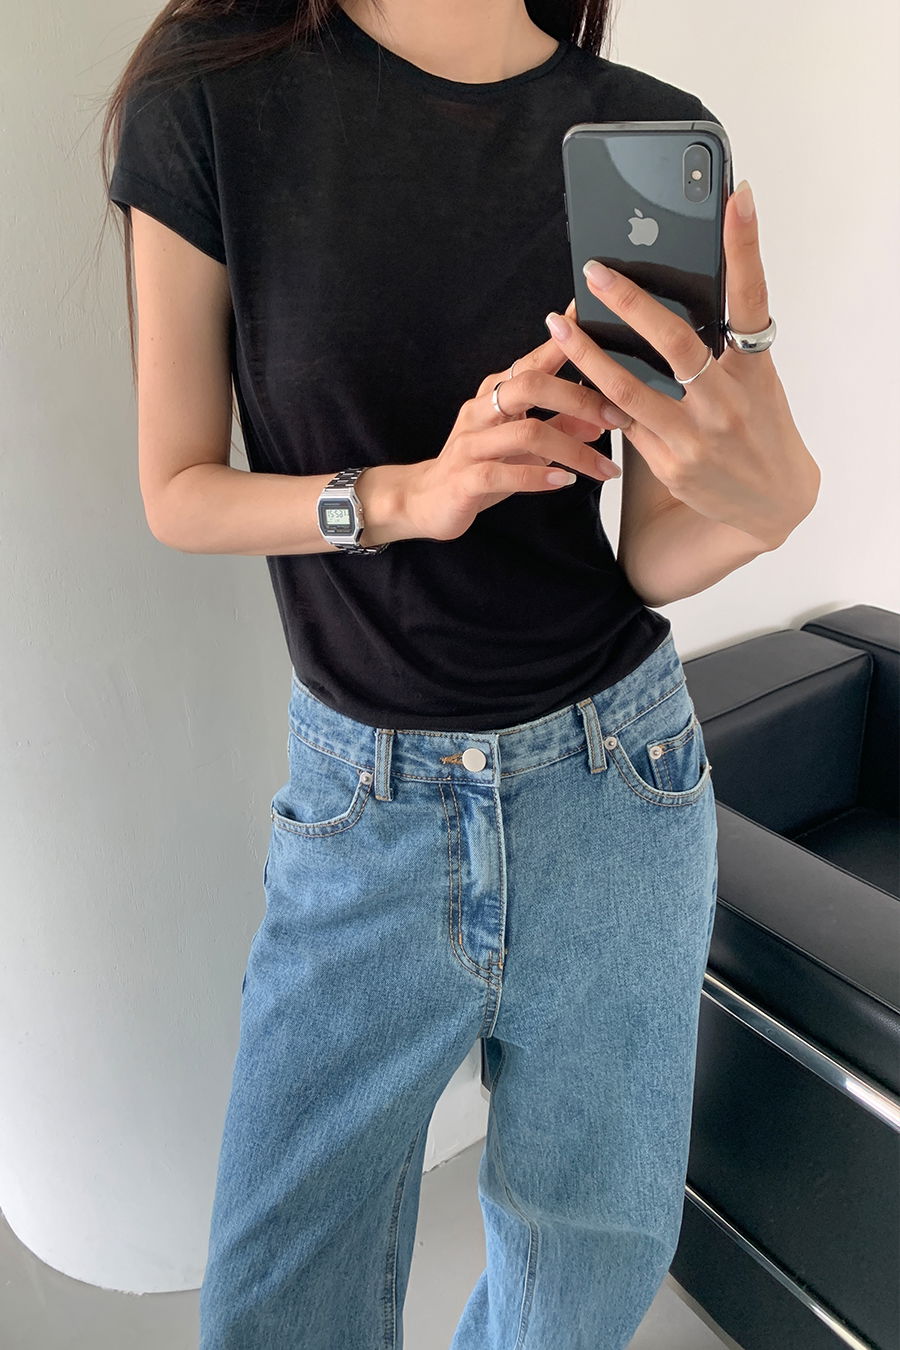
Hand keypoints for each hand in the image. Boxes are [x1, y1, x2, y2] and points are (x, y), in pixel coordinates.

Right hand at [406, 299, 630, 541]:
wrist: (429, 501)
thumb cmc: (482, 466)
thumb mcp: (526, 445)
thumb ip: (561, 427)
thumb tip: (603, 418)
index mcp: (497, 393)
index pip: (535, 359)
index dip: (566, 339)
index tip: (595, 317)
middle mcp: (482, 410)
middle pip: (531, 385)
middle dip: (579, 397)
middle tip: (618, 417)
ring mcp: (471, 443)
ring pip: (525, 432)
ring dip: (572, 450)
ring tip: (603, 468)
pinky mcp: (464, 479)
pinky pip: (502, 474)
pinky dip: (538, 476)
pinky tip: (563, 482)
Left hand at [543, 181, 819, 547]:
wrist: (773, 500)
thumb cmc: (761, 427)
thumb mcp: (756, 381)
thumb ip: (723, 345)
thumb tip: (676, 302)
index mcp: (755, 369)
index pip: (751, 298)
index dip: (745, 246)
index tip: (737, 199)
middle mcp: (728, 401)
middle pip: (674, 341)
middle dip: (629, 302)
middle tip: (595, 271)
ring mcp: (697, 437)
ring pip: (629, 388)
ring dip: (588, 354)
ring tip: (558, 326)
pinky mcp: (672, 465)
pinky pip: (625, 424)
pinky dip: (599, 399)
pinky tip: (574, 378)